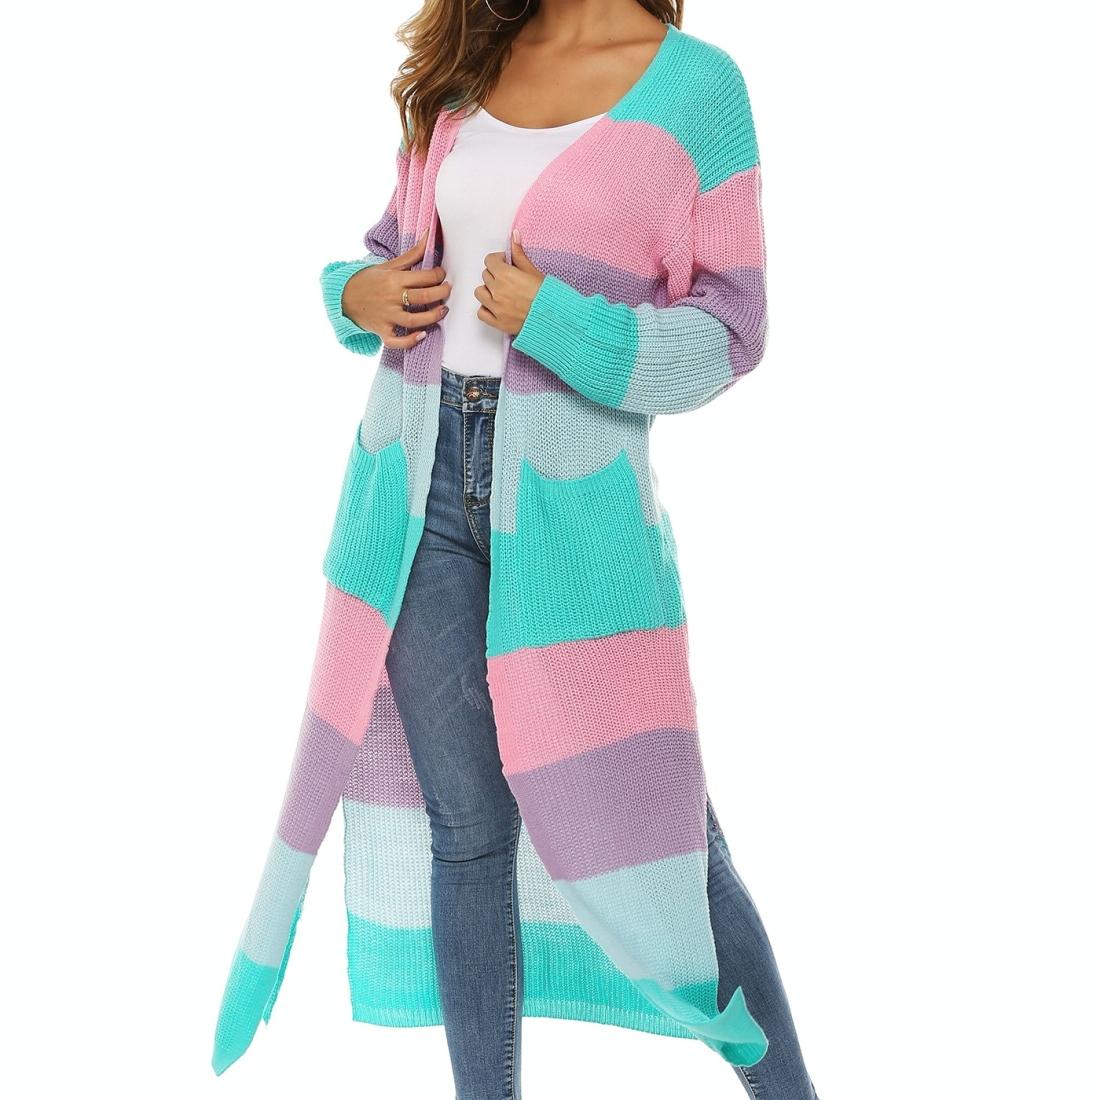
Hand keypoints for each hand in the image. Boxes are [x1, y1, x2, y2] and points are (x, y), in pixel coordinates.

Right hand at [341, 230, 452, 349]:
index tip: (442, 275)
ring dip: (433, 317)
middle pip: (423, 296)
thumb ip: (412, 254)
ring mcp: (387, 315)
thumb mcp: (388, 266)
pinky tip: (421, 335)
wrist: (342, 297)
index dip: (438, 275)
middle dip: (442, 293)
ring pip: (415, 320)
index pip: (424, 276)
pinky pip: (397, 341)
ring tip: (443, 311)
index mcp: (394, 279)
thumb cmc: (368, 281)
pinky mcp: (382, 330)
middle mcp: (391, 297)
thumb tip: (428, 235)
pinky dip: (410, 340)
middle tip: (448, 290)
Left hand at [474, 232, 544, 335]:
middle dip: (495, 275)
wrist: (555, 319)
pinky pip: (481, 313)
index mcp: (506, 275)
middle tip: (508, 279)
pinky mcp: (497, 322)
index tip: (506, 264)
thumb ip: (519, 254)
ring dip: (488, 291)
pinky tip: (496, 307)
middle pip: (485, 275)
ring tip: (500, 293)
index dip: (498, 260)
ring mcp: (496, 308)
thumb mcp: (534, 271)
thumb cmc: (547, 295)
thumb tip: (514, 236)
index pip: (489, 261)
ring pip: (480, 293)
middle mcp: (497, 291)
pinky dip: (486, 309)